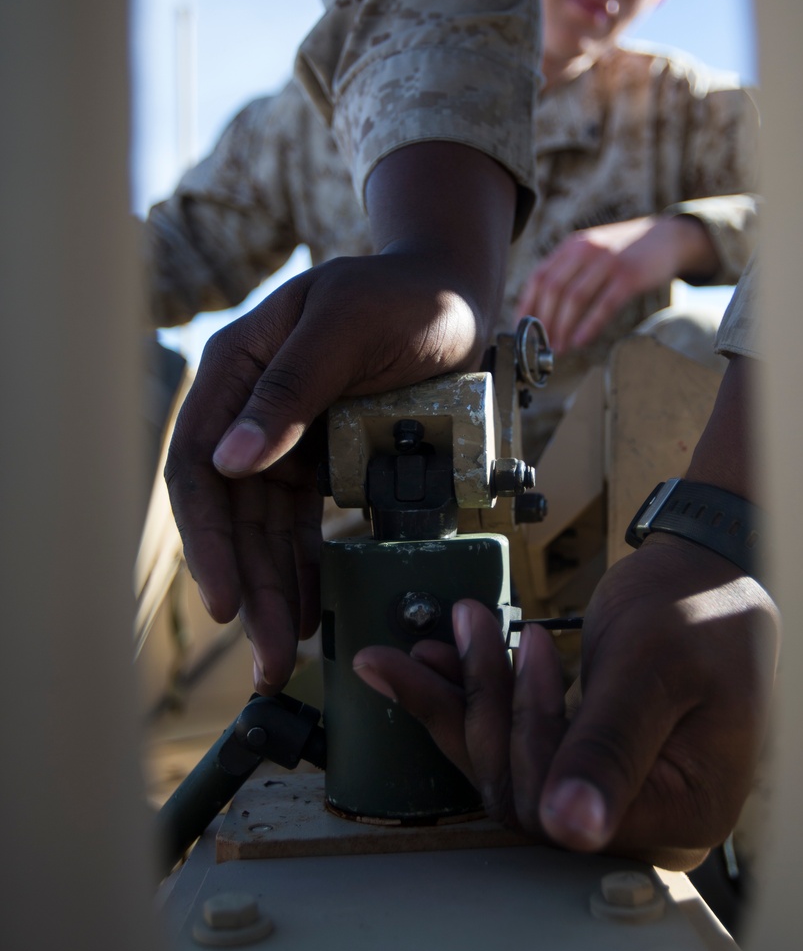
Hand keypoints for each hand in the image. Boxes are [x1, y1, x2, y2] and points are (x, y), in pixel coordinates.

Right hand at [165, 144, 514, 691]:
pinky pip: (300, 526)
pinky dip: (302, 570)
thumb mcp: (349, 328)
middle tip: (263, 654)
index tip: (226, 599)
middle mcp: (248, 407)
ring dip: (270, 591)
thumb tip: (232, 460)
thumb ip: (292, 389)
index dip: (206, 538)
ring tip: (280, 655)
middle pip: (230, 512)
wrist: (458, 296)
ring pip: (263, 529)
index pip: (198, 464)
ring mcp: (282, 437)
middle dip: (244, 585)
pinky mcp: (318, 459)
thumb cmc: (407, 297)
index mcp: (236, 367)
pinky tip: (306, 612)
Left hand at [354, 533, 777, 867]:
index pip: (567, 813)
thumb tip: (571, 830)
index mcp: (683, 812)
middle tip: (467, 627)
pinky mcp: (585, 771)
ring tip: (436, 644)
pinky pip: (519, 750)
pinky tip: (440, 665)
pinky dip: (477, 704)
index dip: (527, 736)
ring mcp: (615, 799)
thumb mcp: (654, 669)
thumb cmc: (705, 612)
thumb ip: (608, 747)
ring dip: (468, 702)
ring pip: (510, 771)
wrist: (714, 576)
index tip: (520, 652)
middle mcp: (648, 822)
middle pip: (528, 792)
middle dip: (485, 707)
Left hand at [516, 213, 716, 354]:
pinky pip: (603, 304)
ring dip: (563, 327)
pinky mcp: (628, 275)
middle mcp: (585, 250)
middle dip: (544, 321)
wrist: (666, 237)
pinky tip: (581, 341)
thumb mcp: (592, 251)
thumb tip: (545, 309)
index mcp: (571, 246)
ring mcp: (607, 261)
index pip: (538, 277)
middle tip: (542, 345)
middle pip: (553, 289)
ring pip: (574, 298)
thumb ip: (570, 271)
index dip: (527, 305)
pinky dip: (589, 326)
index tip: (522, 329)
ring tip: (560, 348)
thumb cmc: (625, 252)